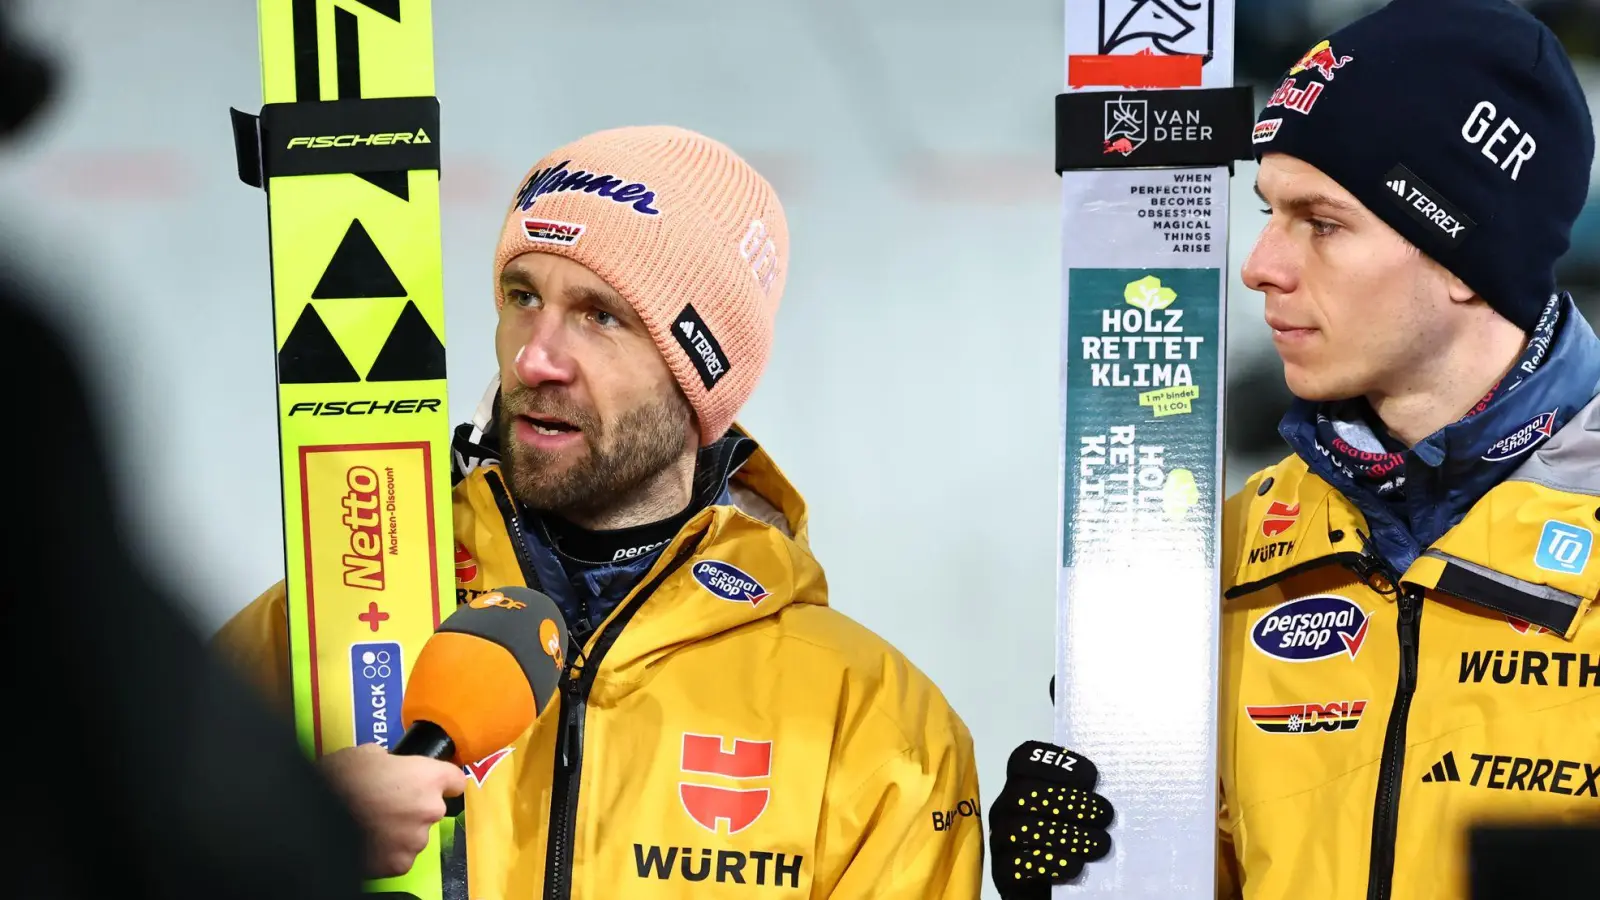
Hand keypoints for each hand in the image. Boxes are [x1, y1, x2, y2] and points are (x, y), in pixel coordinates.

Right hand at [318, 742, 465, 877]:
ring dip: (400, 831)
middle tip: (385, 805)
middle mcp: (430, 810)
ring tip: (371, 824)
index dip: (442, 781)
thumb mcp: (365, 753)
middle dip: (413, 807)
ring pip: (414, 835)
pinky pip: (398, 856)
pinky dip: (387, 852)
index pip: (455, 780)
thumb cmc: (340, 780)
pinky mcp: (398, 864)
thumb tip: (387, 764)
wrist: (315, 815)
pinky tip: (368, 841)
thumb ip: (389, 759)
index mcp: (428, 777)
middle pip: (431, 809)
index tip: (432, 784)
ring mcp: (415, 840)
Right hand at [988, 740, 1113, 898]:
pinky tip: (1075, 866)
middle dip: (1068, 801)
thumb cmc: (1073, 844)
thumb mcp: (1079, 815)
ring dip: (1065, 834)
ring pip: (1019, 829)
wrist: (1058, 890)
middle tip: (1105, 815)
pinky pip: (1016, 865)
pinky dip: (1048, 864)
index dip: (1055, 762)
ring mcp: (1000, 841)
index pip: (1023, 760)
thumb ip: (1086, 797)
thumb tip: (1119, 783)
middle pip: (1022, 793)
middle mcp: (1006, 808)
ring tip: (1099, 844)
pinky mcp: (1002, 873)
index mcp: (1022, 785)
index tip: (1091, 777)